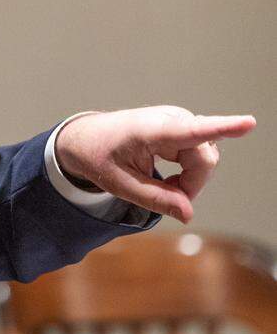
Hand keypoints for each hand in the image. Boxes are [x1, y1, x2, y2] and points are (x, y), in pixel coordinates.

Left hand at [55, 106, 255, 222]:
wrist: (85, 138)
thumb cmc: (98, 156)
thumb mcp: (119, 184)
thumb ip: (154, 199)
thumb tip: (188, 213)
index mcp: (149, 130)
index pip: (191, 130)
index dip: (223, 127)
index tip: (249, 122)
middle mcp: (170, 120)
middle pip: (203, 159)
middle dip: (192, 184)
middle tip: (167, 198)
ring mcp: (179, 121)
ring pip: (205, 158)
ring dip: (190, 179)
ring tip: (162, 185)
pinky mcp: (183, 126)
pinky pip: (200, 155)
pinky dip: (188, 173)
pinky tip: (169, 179)